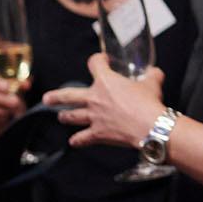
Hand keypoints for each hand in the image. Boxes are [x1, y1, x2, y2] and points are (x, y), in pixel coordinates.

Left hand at [44, 54, 164, 150]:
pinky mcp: (97, 134)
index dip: (97, 60)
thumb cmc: (149, 102)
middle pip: (68, 95)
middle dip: (55, 97)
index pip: (95, 64)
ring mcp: (93, 117)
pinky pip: (81, 138)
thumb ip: (152, 75)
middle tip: (47, 98)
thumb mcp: (153, 83)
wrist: (150, 125)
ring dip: (65, 116)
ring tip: (61, 117)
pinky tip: (75, 141)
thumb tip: (154, 72)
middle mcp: (94, 98)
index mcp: (107, 81)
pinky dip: (78, 140)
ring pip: (71, 116)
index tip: (101, 61)